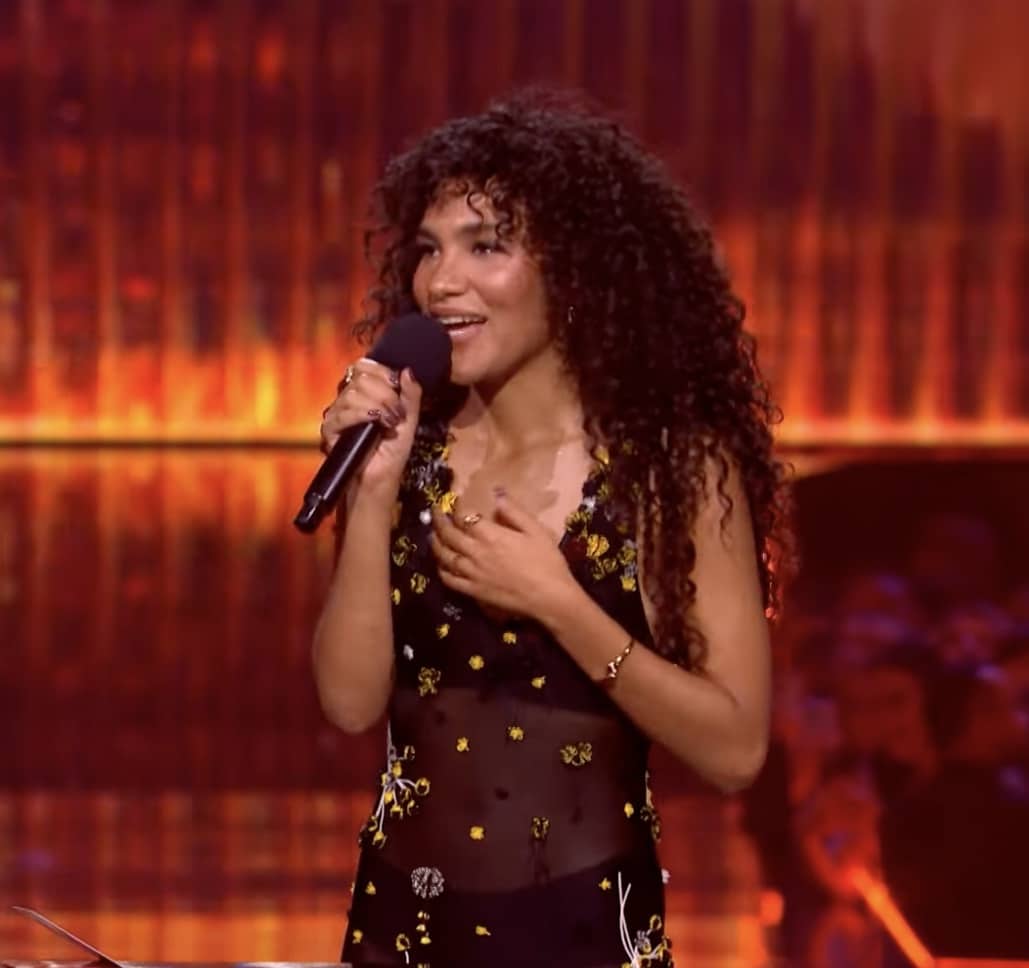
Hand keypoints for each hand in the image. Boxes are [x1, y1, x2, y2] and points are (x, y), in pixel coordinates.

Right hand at [319, 360, 422, 497]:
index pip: (364, 366)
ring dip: (377, 405)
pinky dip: (362, 415)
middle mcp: (348, 400)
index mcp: (365, 393)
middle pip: (359, 376)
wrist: (381, 479)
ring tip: (389, 422)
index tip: (397, 387)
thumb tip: (407, 371)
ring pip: (352, 393)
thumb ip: (411, 395)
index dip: (382, 372)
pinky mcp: (330, 430)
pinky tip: (376, 424)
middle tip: (396, 412)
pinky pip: (342, 413)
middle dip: (384, 392)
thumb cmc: (393, 453)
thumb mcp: (409, 421)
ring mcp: (337, 414)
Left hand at [430, 490, 578, 619]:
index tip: (453, 500)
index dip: (456, 507)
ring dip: (436, 544)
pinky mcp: (474, 591)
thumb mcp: (535, 530)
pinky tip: (441, 565)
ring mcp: (472, 573)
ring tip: (433, 535)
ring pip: (445, 556)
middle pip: (449, 534)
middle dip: (439, 521)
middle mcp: (476, 553)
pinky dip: (442, 570)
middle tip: (434, 512)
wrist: (549, 597)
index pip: (464, 517)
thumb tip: (497, 493)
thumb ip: (514, 511)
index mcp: (491, 535)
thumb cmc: (547, 561)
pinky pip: (450, 580)